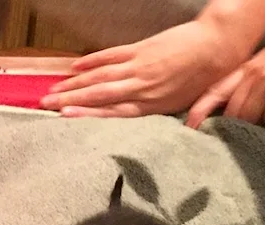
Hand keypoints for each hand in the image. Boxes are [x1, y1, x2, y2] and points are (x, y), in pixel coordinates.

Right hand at [40, 19, 247, 117]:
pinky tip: (74, 68)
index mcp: (151, 105)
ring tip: (52, 91)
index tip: (64, 118)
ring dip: (74, 84)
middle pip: (99, 94)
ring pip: (100, 76)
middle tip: (45, 105)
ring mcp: (139, 66)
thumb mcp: (187, 107)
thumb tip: (153, 141)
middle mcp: (141, 87)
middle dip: (70, 100)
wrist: (219, 44)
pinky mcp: (140, 49)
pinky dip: (91, 61)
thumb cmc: (206, 78)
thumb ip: (165, 123)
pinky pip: (111, 55)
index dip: (86, 115)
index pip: (112, 113)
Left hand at [186, 31, 264, 127]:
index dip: (200, 109)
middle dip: (232, 123)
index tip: (190, 126)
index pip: (216, 91)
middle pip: (232, 111)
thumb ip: (244, 79)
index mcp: (244, 69)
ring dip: (253, 121)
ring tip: (259, 116)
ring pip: (250, 116)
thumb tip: (229, 103)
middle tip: (234, 129)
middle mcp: (252, 76)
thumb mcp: (261, 62)